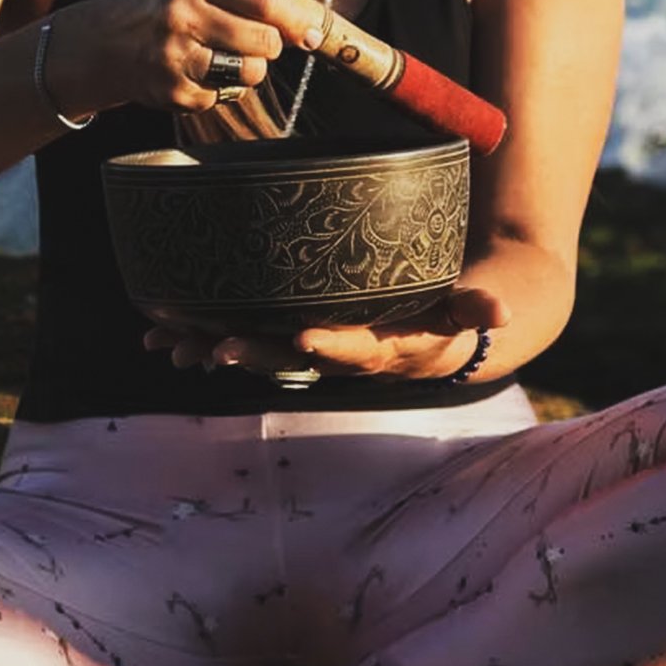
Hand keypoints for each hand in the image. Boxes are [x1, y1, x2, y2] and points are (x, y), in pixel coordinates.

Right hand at [48, 0, 324, 115]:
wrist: (105, 42)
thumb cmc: (170, 0)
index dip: (295, 17)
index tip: (308, 29)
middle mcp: (180, 13)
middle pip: (263, 41)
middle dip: (272, 45)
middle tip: (259, 40)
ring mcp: (173, 55)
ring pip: (249, 73)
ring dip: (251, 69)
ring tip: (231, 56)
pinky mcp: (170, 91)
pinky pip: (224, 97)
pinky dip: (222, 89)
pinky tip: (202, 71)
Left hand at [144, 286, 509, 380]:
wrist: (441, 333)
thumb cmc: (455, 310)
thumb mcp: (471, 308)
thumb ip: (479, 307)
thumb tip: (504, 310)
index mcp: (383, 349)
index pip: (356, 351)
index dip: (331, 345)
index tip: (305, 339)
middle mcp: (340, 355)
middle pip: (292, 357)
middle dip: (253, 352)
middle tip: (213, 348)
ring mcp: (312, 347)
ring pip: (258, 350)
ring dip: (212, 347)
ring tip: (170, 344)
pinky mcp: (293, 333)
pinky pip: (244, 336)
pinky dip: (203, 337)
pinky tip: (161, 334)